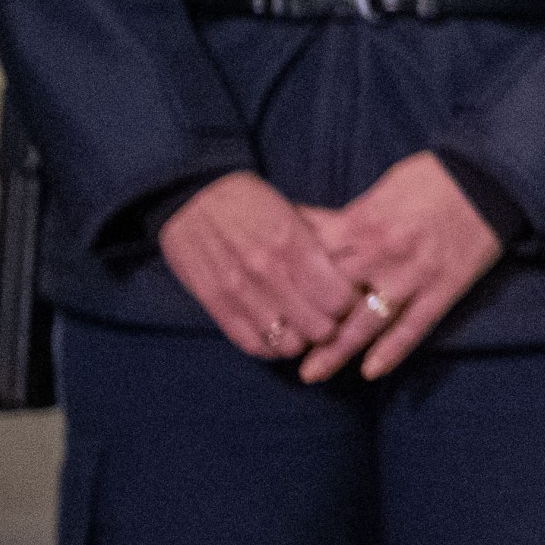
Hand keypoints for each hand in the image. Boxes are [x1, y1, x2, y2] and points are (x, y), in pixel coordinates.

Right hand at [154, 169, 361, 365]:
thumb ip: (320, 243)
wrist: (191, 197)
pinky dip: (272, 347)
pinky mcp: (216, 306)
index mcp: (294, 245)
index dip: (349, 304)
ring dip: (301, 340)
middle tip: (329, 317)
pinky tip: (279, 334)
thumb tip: (353, 267)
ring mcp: (240, 293)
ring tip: (304, 327)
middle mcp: (268, 273)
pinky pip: (253, 345)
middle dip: (331, 326)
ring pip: (288, 344)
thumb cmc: (250, 202)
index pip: (338, 298)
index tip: (349, 299)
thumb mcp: (293, 213)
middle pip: (319, 328)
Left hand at [296, 154, 504, 380]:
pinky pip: (414, 326)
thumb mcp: (380, 188)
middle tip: (279, 348)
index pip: (312, 263)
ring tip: (312, 374)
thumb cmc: (430, 178)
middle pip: (332, 298)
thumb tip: (305, 232)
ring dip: (337, 351)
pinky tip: (370, 371)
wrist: (489, 177)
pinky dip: (392, 351)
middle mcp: (383, 253)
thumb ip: (346, 218)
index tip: (268, 306)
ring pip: (368, 321)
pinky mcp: (444, 288)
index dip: (287, 287)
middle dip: (303, 325)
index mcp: (363, 223)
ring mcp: (415, 275)